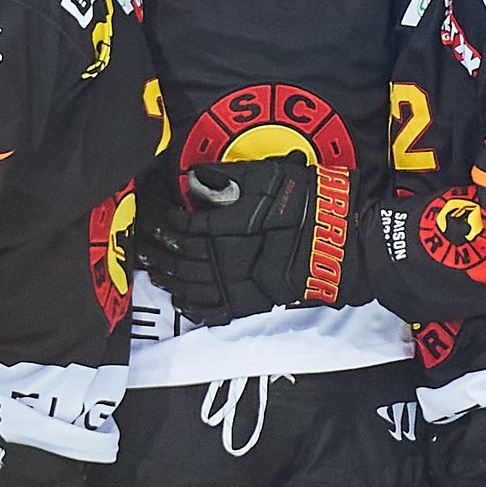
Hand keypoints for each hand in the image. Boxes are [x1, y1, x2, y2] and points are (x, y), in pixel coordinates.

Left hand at [136, 158, 364, 324]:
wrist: (342, 241)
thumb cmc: (308, 203)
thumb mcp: (269, 176)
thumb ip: (228, 177)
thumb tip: (194, 178)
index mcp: (226, 227)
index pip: (181, 226)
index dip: (163, 219)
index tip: (155, 212)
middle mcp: (225, 258)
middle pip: (178, 258)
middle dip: (157, 250)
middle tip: (143, 243)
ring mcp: (237, 283)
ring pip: (189, 285)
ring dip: (168, 277)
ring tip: (155, 270)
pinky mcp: (251, 302)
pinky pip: (213, 310)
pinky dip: (193, 306)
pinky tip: (182, 299)